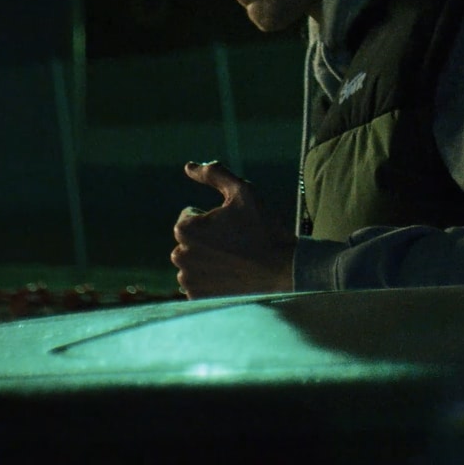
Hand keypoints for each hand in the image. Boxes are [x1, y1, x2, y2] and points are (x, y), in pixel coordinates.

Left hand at [170, 160, 295, 298]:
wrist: (284, 269)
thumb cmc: (263, 228)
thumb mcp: (243, 191)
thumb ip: (214, 173)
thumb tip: (188, 166)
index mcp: (185, 229)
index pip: (189, 216)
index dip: (213, 218)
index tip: (233, 227)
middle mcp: (179, 255)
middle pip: (189, 239)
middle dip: (207, 238)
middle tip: (236, 243)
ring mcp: (187, 280)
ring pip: (192, 260)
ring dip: (207, 258)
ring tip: (234, 260)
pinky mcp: (196, 297)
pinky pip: (197, 281)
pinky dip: (209, 278)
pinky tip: (230, 275)